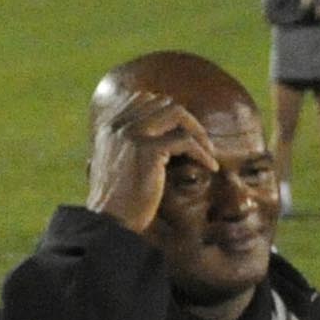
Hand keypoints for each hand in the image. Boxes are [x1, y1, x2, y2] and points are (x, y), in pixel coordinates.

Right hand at [86, 86, 217, 234]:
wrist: (110, 220)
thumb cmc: (119, 198)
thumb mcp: (119, 161)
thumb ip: (131, 140)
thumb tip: (163, 131)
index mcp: (109, 124)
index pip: (144, 98)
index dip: (168, 112)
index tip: (184, 131)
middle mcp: (118, 124)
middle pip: (163, 102)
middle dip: (187, 120)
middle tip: (201, 141)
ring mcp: (132, 134)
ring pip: (177, 113)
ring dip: (198, 131)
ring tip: (208, 151)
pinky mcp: (147, 150)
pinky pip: (185, 140)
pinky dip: (202, 152)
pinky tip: (210, 166)